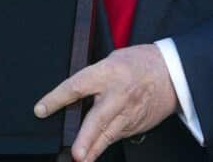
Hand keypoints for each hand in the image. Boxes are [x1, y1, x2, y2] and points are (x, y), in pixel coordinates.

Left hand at [34, 44, 177, 161]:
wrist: (171, 73)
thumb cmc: (138, 63)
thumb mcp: (111, 61)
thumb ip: (92, 77)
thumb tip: (71, 95)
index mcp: (107, 72)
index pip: (77, 86)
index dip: (56, 98)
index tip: (41, 110)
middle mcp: (117, 95)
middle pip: (98, 119)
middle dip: (86, 138)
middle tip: (77, 154)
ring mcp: (128, 112)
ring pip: (108, 135)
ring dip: (94, 150)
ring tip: (83, 160)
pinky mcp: (136, 124)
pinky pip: (117, 136)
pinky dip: (105, 144)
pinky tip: (95, 152)